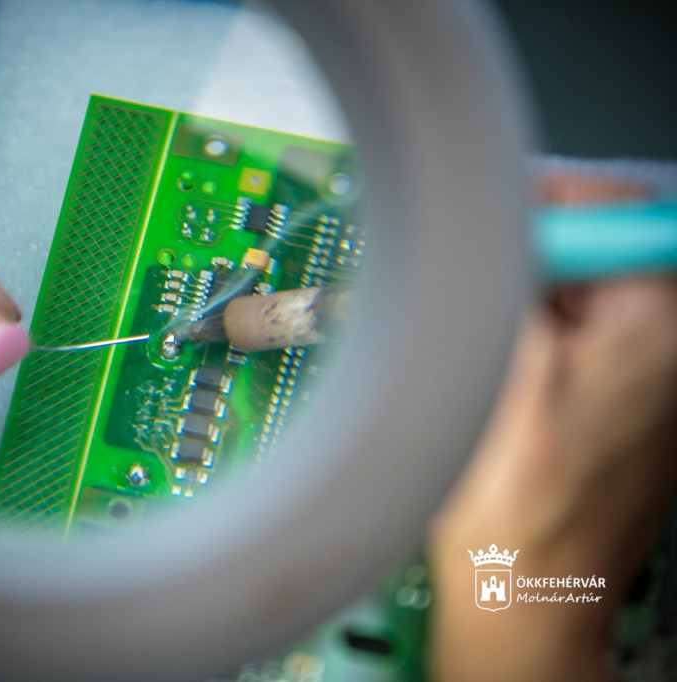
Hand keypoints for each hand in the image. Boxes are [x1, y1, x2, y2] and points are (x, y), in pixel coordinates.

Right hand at [429, 174, 676, 680]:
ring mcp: (641, 383)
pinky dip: (521, 345)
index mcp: (660, 328)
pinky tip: (484, 382)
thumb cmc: (523, 512)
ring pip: (572, 299)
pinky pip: (567, 344)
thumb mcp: (504, 372)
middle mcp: (665, 349)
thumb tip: (487, 225)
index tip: (489, 212)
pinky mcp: (611, 410)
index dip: (546, 197)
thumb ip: (504, 281)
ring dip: (514, 307)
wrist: (523, 597)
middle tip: (464, 293)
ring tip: (472, 355)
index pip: (617, 206)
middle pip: (593, 252)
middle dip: (521, 261)